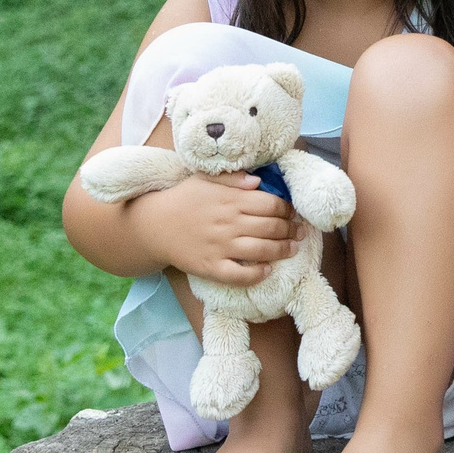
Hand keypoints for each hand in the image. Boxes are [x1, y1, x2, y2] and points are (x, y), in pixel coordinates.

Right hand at [132, 172, 302, 285]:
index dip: (288, 209)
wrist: (152, 225)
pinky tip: (267, 271)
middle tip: (300, 232)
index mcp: (230, 200)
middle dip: (291, 230)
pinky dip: (257, 274)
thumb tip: (258, 181)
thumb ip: (232, 177)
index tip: (293, 213)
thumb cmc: (182, 199)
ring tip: (293, 249)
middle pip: (272, 228)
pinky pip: (240, 275)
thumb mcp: (204, 179)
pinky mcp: (211, 267)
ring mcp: (220, 247)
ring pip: (262, 251)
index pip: (271, 204)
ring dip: (283, 251)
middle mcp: (228, 223)